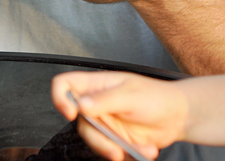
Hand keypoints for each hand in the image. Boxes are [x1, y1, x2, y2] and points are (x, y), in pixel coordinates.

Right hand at [51, 70, 187, 159]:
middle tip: (115, 147)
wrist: (177, 117)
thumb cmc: (156, 96)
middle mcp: (96, 103)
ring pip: (93, 139)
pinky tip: (144, 149)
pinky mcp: (114, 138)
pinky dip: (126, 154)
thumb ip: (105, 100)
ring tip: (139, 149)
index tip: (71, 113)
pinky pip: (109, 150)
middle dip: (97, 138)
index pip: (65, 84)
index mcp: (96, 85)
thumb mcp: (130, 96)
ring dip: (114, 149)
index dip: (60, 97)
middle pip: (78, 121)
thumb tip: (80, 104)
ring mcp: (105, 122)